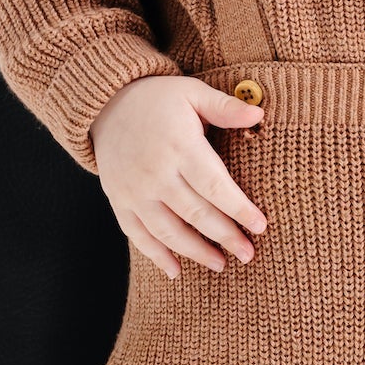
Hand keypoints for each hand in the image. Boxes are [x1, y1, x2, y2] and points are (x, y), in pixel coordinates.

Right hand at [88, 74, 268, 279]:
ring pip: (168, 231)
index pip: (214, 186)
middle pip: (196, 213)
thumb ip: (225, 107)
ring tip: (220, 265)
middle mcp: (155, 173)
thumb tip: (259, 114)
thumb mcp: (192, 93)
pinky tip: (176, 271)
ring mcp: (134, 190)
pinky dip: (156, 255)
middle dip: (225, 236)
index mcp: (179, 147)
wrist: (104, 103)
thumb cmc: (157, 98)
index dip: (238, 209)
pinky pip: (137, 235)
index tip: (260, 226)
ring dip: (196, 252)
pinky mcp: (119, 200)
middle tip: (248, 253)